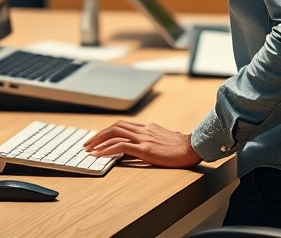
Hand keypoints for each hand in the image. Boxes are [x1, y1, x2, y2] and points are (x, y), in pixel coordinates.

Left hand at [83, 121, 201, 167]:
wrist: (193, 148)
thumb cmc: (181, 147)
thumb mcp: (164, 139)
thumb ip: (152, 139)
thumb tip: (143, 145)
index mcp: (147, 127)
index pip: (122, 125)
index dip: (108, 131)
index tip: (98, 138)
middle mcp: (143, 130)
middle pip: (115, 127)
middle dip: (99, 134)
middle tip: (87, 143)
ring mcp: (143, 138)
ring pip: (114, 134)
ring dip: (99, 141)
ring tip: (88, 149)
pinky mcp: (145, 149)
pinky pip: (121, 146)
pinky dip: (107, 149)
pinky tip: (99, 154)